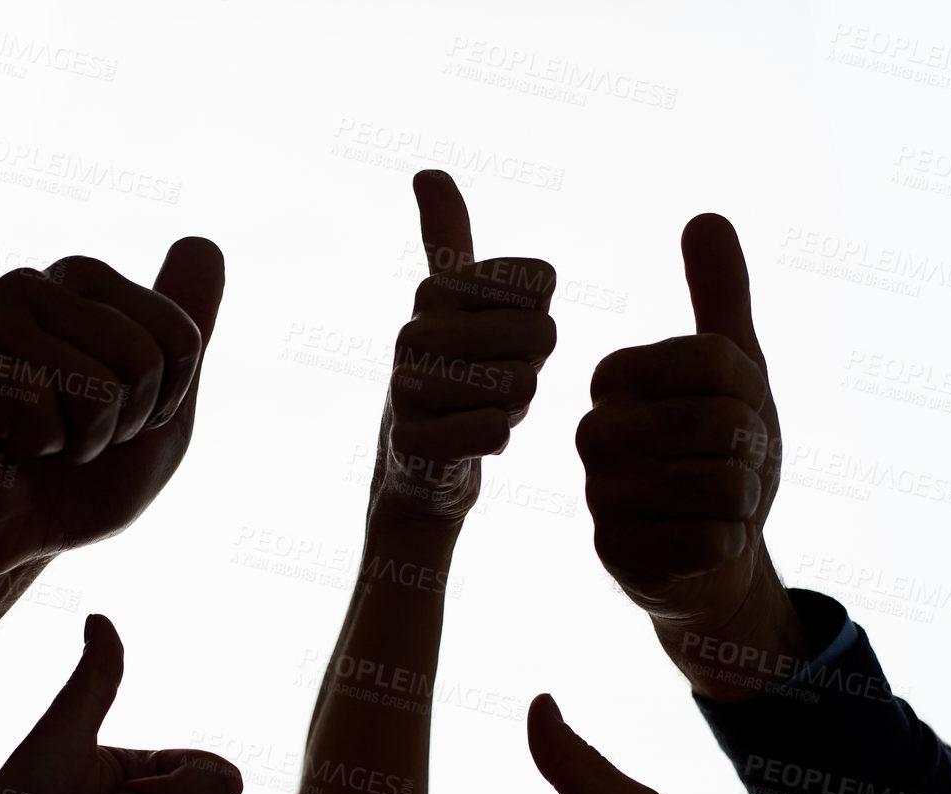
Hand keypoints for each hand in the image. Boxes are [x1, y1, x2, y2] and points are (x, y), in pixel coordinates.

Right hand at [0, 238, 225, 575]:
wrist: (7, 540)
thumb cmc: (81, 479)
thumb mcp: (161, 409)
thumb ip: (186, 328)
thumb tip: (205, 241)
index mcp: (84, 284)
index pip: (183, 336)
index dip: (163, 403)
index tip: (119, 419)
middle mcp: (33, 285)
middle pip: (144, 356)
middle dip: (125, 422)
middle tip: (75, 437)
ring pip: (98, 384)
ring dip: (83, 440)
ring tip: (41, 443)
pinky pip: (45, 410)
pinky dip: (39, 449)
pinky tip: (5, 446)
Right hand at [374, 170, 556, 520]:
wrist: (418, 464)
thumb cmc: (454, 375)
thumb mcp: (455, 304)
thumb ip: (447, 239)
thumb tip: (426, 171)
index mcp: (436, 290)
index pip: (541, 285)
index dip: (537, 319)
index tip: (500, 338)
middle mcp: (414, 330)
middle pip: (541, 336)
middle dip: (531, 368)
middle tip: (494, 381)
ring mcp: (408, 387)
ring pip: (522, 386)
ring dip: (514, 408)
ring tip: (477, 409)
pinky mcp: (413, 441)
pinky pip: (494, 431)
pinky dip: (494, 439)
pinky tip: (467, 440)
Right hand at [576, 215, 781, 629]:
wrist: (714, 553)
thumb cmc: (722, 453)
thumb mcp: (735, 371)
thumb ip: (720, 297)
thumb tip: (705, 216)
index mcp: (614, 377)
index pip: (717, 363)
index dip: (750, 394)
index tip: (731, 414)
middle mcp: (593, 431)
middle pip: (722, 425)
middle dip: (751, 452)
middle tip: (728, 467)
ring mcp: (601, 496)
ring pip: (723, 484)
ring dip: (744, 500)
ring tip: (716, 504)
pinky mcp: (618, 555)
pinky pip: (711, 539)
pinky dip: (729, 543)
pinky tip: (703, 544)